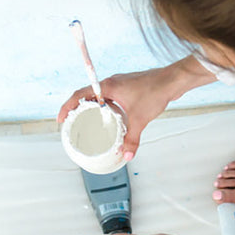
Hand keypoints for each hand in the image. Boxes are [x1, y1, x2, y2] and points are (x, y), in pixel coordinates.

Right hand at [56, 57, 215, 159]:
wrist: (173, 80)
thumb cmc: (156, 91)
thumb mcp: (140, 119)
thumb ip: (132, 139)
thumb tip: (126, 154)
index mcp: (108, 86)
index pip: (79, 94)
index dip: (67, 107)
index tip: (61, 119)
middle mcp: (111, 83)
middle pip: (86, 95)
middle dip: (77, 109)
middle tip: (72, 123)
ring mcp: (119, 85)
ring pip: (98, 96)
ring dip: (91, 108)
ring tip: (87, 122)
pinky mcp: (127, 88)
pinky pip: (109, 97)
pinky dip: (104, 107)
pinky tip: (108, 118)